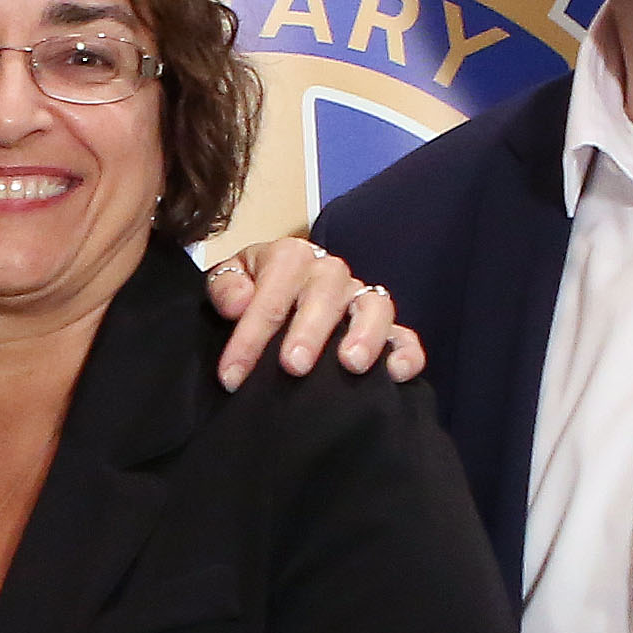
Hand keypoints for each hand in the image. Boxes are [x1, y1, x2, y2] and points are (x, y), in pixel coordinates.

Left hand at [205, 240, 423, 386]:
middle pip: (325, 294)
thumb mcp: (229, 280)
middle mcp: (330, 273)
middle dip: (309, 331)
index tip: (231, 375)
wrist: (272, 297)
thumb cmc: (250, 291)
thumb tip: (238, 303)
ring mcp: (360, 298)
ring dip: (365, 334)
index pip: (271, 293)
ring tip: (351, 364)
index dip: (250, 336)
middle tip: (293, 366)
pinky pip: (404, 335)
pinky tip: (397, 372)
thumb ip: (226, 286)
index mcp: (290, 257)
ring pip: (374, 307)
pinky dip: (406, 351)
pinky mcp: (385, 328)